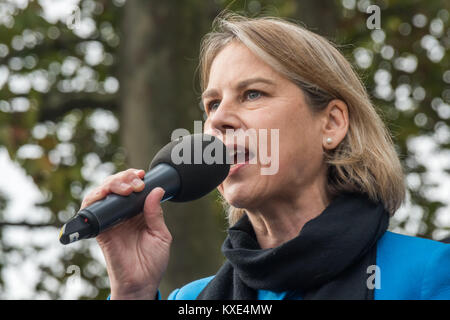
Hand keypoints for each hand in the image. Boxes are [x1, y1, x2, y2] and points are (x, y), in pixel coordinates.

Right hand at [80, 169, 171, 298]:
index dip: (133, 177)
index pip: (131, 188)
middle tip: (136, 182)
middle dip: (124, 178)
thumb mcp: (161, 235)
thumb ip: (156, 213)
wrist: (142, 283)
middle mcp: (122, 214)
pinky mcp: (99, 230)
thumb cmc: (153, 262)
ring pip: (102, 193)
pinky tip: (105, 193)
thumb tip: (156, 190)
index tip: (142, 175)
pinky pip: (91, 210)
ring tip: (126, 187)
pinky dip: (94, 198)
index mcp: (137, 213)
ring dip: (111, 184)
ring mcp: (110, 221)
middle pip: (115, 186)